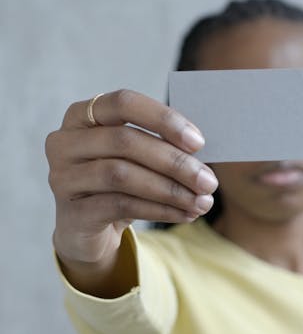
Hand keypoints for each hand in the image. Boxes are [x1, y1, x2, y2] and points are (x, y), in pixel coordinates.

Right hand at [46, 89, 217, 265]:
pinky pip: (120, 205)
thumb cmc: (117, 184)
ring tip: (201, 202)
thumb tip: (200, 149)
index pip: (123, 103)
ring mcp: (63, 177)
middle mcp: (65, 142)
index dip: (163, 119)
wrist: (87, 230)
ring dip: (169, 189)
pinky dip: (158, 210)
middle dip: (174, 162)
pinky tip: (184, 214)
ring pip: (121, 175)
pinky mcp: (72, 212)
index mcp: (82, 115)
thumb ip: (160, 145)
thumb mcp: (137, 159)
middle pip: (124, 141)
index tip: (198, 142)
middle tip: (208, 181)